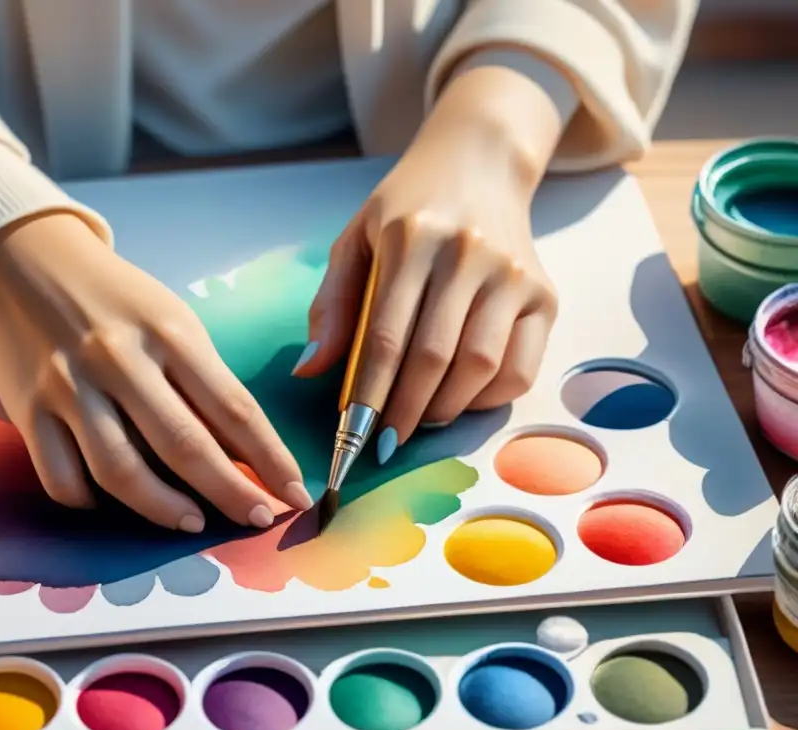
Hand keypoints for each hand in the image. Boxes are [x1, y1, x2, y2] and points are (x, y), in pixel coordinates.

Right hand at [0, 213, 311, 530]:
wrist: (24, 261)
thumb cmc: (116, 299)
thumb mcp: (173, 322)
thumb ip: (204, 383)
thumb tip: (247, 456)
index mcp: (170, 333)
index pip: (234, 408)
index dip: (271, 459)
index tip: (295, 494)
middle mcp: (120, 361)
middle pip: (184, 446)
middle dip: (228, 492)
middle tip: (254, 519)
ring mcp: (69, 388)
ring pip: (121, 471)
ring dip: (164, 509)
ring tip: (193, 522)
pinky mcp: (28, 411)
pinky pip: (62, 478)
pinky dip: (91, 502)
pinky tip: (114, 503)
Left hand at [294, 62, 563, 461]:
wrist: (480, 160)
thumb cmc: (407, 207)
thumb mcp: (356, 238)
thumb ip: (331, 303)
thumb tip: (310, 370)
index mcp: (412, 238)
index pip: (387, 336)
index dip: (369, 395)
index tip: (352, 435)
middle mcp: (469, 254)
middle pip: (434, 358)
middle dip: (404, 413)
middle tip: (384, 444)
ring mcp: (513, 274)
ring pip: (480, 367)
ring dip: (445, 409)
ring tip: (418, 421)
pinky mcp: (544, 293)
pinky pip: (521, 367)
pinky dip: (488, 397)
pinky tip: (460, 398)